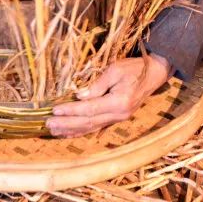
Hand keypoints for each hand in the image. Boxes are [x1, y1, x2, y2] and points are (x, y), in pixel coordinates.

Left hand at [46, 54, 171, 137]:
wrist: (154, 74)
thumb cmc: (134, 68)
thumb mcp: (115, 70)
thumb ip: (97, 85)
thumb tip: (79, 97)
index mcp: (118, 103)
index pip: (89, 109)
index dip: (71, 111)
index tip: (55, 111)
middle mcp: (119, 115)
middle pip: (88, 122)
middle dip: (67, 124)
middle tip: (48, 123)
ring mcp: (119, 119)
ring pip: (91, 128)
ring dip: (71, 130)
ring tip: (53, 131)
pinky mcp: (117, 118)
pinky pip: (96, 127)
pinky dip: (81, 131)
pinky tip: (69, 133)